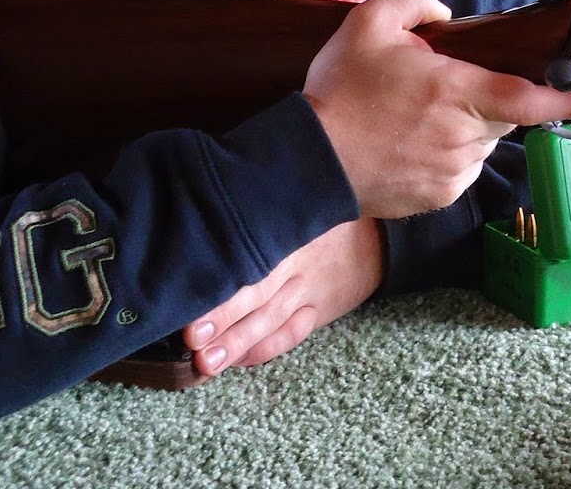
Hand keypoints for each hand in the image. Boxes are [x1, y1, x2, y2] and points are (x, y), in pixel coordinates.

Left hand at [183, 217, 382, 377]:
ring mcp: (310, 290)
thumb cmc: (321, 216)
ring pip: (272, 320)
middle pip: (257, 295)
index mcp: (287, 234)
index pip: (249, 264)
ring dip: (240, 343)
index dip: (222, 292)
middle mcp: (297, 264)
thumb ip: (259, 216)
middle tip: (194, 343)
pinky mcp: (320, 310)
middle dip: (224, 321)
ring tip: (209, 363)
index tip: (192, 311)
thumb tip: (204, 219)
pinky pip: (293, 333)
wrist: (379, 236)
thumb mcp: (294, 207)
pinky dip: (267, 349)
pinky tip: (241, 360)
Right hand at [303, 0, 570, 217]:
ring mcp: (454, 173)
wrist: (306, 163)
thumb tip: (444, 10)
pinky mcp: (440, 198)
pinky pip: (460, 168)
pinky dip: (445, 153)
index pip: (529, 99)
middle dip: (481, 97)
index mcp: (455, 93)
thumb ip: (414, 1)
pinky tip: (407, 144)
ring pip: (480, 141)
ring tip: (410, 118)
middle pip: (501, 114)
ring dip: (462, 126)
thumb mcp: (367, 26)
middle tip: (433, 87)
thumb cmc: (338, 95)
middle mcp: (463, 138)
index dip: (568, 99)